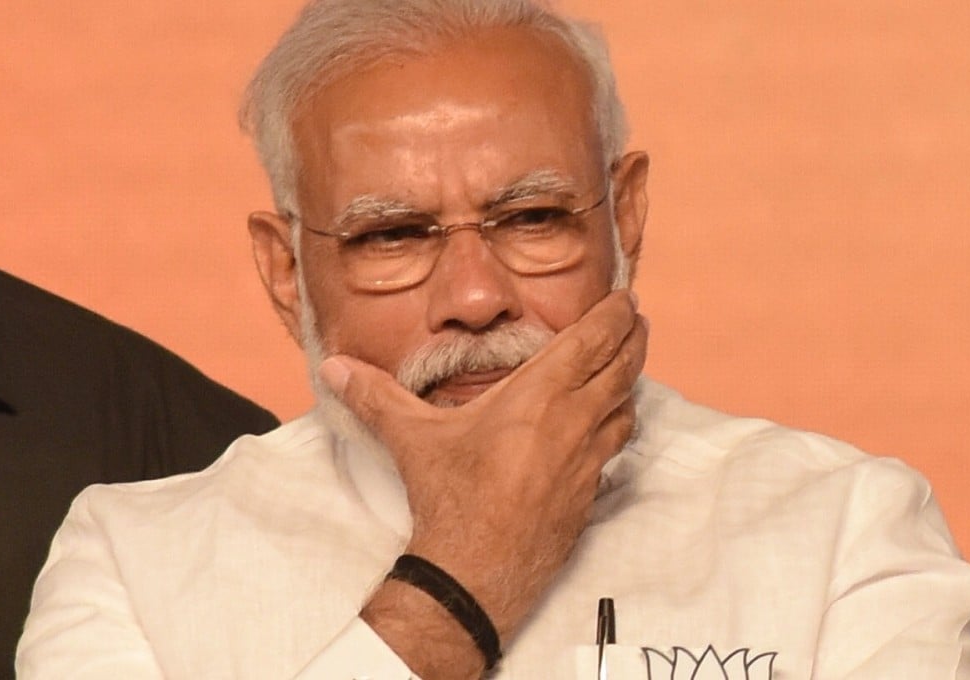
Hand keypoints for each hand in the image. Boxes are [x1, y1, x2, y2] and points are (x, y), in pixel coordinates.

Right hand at [320, 290, 646, 674]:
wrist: (476, 571)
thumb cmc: (449, 498)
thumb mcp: (412, 439)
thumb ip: (374, 396)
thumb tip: (333, 367)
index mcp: (539, 396)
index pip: (592, 341)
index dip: (614, 315)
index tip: (625, 298)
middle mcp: (573, 422)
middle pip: (623, 367)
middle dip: (633, 338)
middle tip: (636, 319)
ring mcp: (587, 460)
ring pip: (626, 408)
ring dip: (629, 382)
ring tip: (625, 366)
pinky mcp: (589, 493)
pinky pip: (615, 448)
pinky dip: (617, 426)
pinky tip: (605, 427)